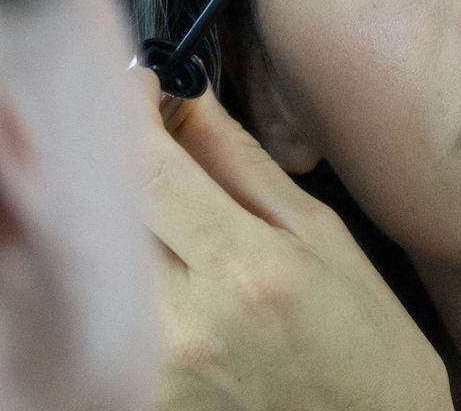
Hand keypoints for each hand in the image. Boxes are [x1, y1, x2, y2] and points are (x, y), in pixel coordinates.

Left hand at [133, 70, 453, 410]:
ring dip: (110, 212)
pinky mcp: (140, 396)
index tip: (139, 81)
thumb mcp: (323, 237)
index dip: (128, 105)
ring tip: (154, 206)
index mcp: (247, 267)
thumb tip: (187, 101)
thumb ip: (245, 166)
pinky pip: (99, 311)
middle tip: (141, 134)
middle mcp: (186, 321)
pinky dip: (112, 271)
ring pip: (94, 256)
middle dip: (112, 154)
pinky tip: (149, 260)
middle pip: (102, 207)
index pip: (148, 164)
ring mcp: (154, 368)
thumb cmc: (366, 343)